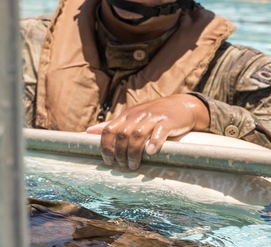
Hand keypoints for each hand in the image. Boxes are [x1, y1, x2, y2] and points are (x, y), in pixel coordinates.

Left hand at [85, 94, 209, 169]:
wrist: (181, 105)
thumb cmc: (154, 115)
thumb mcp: (131, 117)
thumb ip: (112, 125)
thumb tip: (88, 131)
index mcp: (126, 116)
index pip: (109, 129)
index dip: (105, 146)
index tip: (108, 161)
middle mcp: (137, 115)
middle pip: (122, 134)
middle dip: (119, 152)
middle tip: (122, 165)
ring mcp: (152, 117)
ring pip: (137, 134)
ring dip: (133, 152)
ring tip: (134, 165)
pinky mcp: (168, 121)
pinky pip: (159, 131)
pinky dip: (154, 142)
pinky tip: (151, 153)